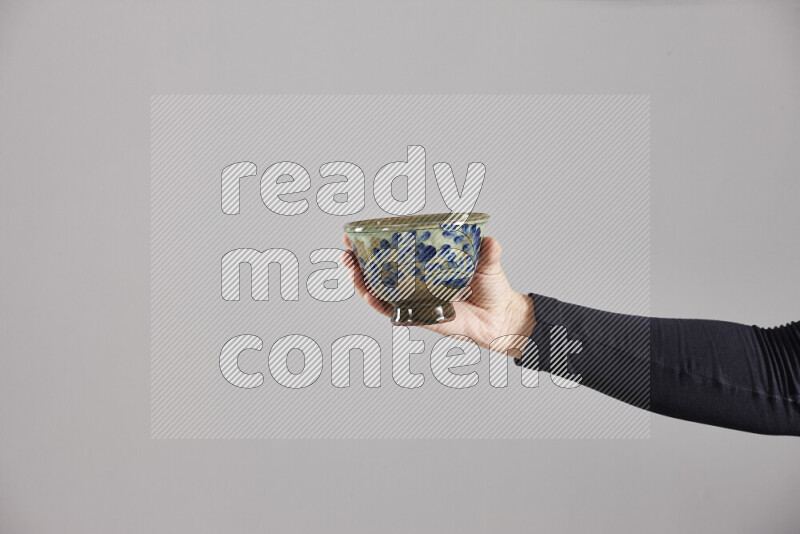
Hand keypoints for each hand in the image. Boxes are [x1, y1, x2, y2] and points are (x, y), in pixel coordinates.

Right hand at [341, 235, 535, 351]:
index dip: (372, 244)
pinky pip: (395, 311)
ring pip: (380, 291)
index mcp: (425, 265)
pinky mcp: (419, 316)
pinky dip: (380, 303)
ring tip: (352, 270)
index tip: (354, 234)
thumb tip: (489, 240)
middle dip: (357, 262)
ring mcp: (415, 299)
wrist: (501, 317)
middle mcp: (415, 282)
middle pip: (378, 272)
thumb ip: (487, 252)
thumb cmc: (492, 287)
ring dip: (362, 281)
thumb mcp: (487, 263)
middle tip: (346, 252)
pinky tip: (370, 293)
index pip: (394, 252)